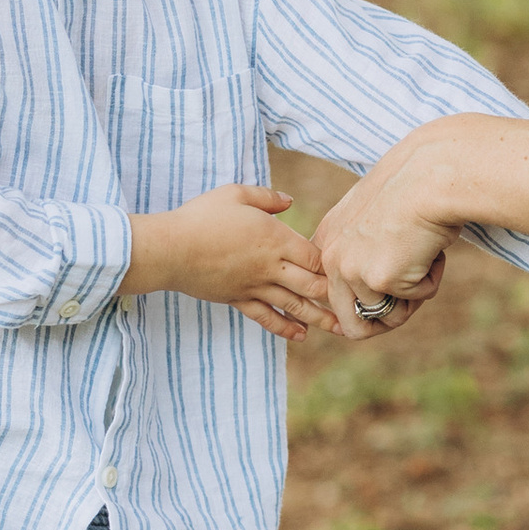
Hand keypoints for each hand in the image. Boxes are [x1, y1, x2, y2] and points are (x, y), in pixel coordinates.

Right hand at [125, 183, 335, 338]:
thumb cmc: (201, 216)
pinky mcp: (238, 300)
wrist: (169, 250)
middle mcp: (270, 267)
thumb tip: (289, 201)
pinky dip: (286, 327)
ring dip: (321, 318)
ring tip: (342, 329)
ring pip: (295, 306)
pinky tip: (301, 335)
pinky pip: (267, 317)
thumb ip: (266, 197)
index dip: (332, 264)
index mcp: (274, 239)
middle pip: (312, 285)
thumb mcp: (235, 194)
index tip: (347, 268)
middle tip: (358, 306)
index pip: (314, 257)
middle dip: (336, 296)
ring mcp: (254, 286)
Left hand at [310, 114, 528, 332]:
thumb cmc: (413, 186)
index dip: (360, 309)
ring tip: (426, 261)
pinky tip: (433, 249)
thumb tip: (376, 293)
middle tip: (409, 303)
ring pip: (388, 317)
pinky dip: (432, 280)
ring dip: (414, 298)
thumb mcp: (375, 217)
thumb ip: (364, 250)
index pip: (332, 296)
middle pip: (350, 323)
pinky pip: (415, 300)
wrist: (431, 174)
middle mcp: (331, 258)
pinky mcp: (380, 280)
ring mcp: (353, 271)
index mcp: (327, 241)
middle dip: (384, 322)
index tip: (381, 309)